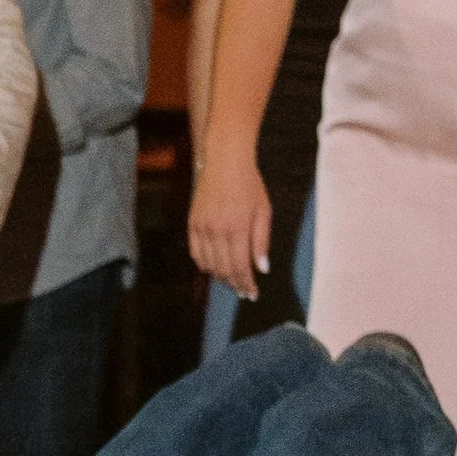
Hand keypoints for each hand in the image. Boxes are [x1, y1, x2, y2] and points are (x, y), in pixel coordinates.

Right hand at [188, 149, 271, 294]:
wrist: (225, 161)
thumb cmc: (249, 185)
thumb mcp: (264, 211)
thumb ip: (261, 242)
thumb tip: (262, 268)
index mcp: (237, 228)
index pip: (239, 267)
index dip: (246, 284)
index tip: (252, 294)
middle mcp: (216, 230)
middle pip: (223, 269)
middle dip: (234, 284)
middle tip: (243, 292)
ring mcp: (202, 227)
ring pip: (208, 264)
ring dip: (220, 277)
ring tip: (231, 282)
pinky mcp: (192, 223)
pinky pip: (196, 253)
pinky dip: (204, 265)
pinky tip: (214, 268)